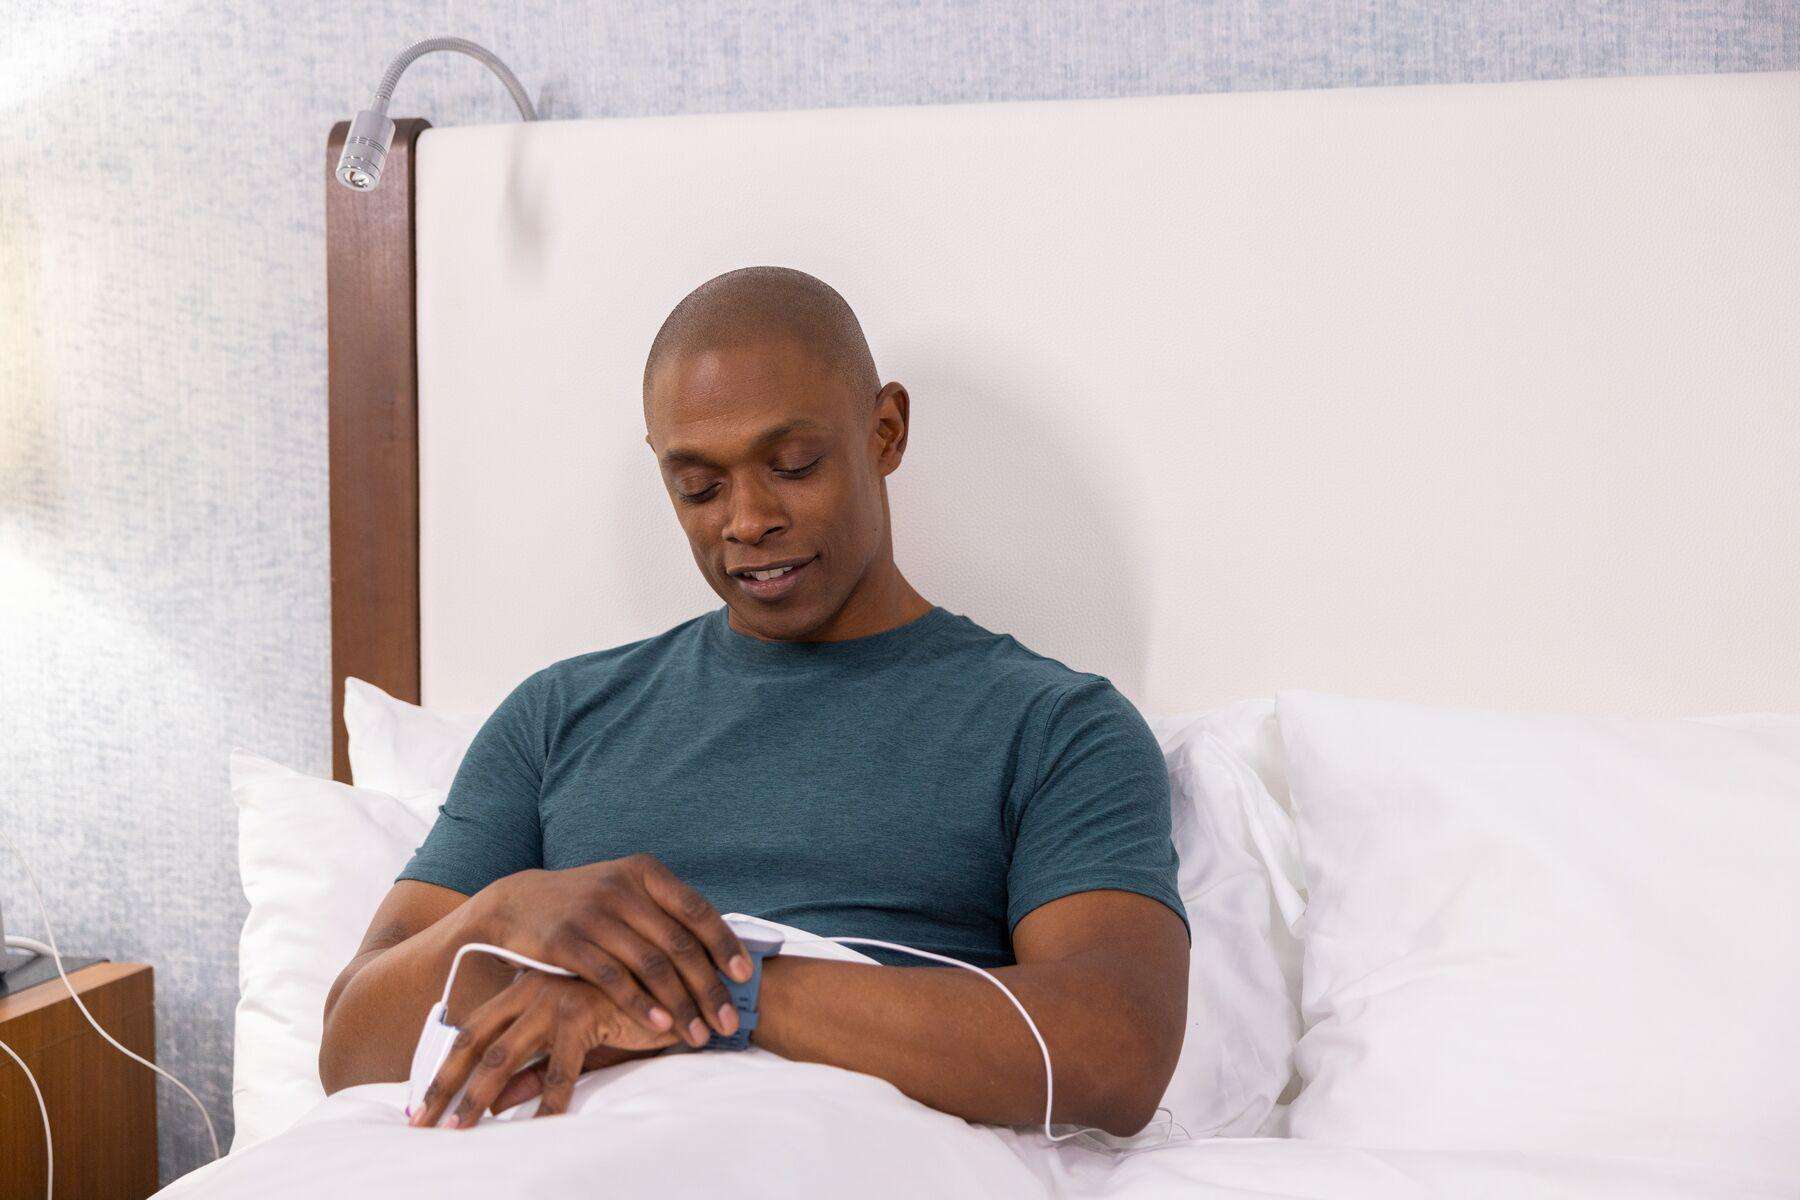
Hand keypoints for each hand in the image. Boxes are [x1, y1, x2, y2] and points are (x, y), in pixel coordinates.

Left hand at [410, 970, 678, 1127]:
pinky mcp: (583, 1013)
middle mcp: (531, 989)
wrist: (674, 987)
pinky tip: (534, 1130)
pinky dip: (546, 1104)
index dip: (443, 1072)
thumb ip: (531, 1070)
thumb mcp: (568, 1048)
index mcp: (523, 990)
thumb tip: (493, 1105)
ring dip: (478, 1098)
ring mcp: (555, 998)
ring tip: (459, 1131)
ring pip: (504, 1056)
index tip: (421, 1109)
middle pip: (475, 1043)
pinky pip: (558, 1070)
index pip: (471, 1034)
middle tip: (421, 1124)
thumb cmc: (622, 1015)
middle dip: (445, 1085)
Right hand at [475, 854, 752, 1048]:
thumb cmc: (586, 905)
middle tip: (728, 1023)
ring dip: (681, 1004)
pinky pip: (613, 978)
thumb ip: (665, 914)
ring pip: (651, 964)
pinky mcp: (566, 941)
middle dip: (709, 988)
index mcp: (644, 873)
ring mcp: (593, 914)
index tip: (745, 977)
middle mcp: (622, 888)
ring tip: (698, 1035)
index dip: (724, 945)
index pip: (696, 910)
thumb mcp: (625, 891)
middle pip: (679, 944)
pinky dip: (640, 1004)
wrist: (516, 902)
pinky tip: (660, 1025)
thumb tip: (722, 949)